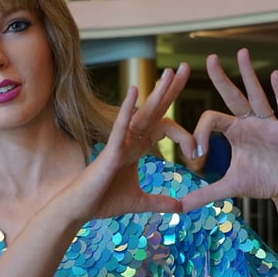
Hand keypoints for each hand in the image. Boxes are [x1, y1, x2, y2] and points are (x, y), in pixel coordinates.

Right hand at [58, 65, 195, 221]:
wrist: (79, 210)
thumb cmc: (103, 201)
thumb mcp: (140, 202)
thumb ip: (160, 202)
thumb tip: (181, 208)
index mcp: (137, 147)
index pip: (163, 126)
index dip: (183, 134)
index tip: (198, 153)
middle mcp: (130, 139)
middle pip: (154, 110)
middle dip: (170, 89)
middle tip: (184, 66)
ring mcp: (120, 142)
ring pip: (142, 113)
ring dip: (156, 93)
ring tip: (169, 73)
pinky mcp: (110, 151)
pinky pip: (121, 126)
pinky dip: (128, 109)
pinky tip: (135, 91)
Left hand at [181, 48, 277, 211]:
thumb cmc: (261, 182)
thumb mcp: (230, 187)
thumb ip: (205, 194)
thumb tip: (180, 207)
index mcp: (235, 131)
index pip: (212, 119)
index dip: (200, 133)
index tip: (196, 155)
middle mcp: (250, 122)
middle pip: (233, 96)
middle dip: (221, 78)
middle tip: (209, 58)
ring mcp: (270, 124)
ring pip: (257, 95)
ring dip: (249, 75)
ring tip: (241, 53)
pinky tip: (275, 76)